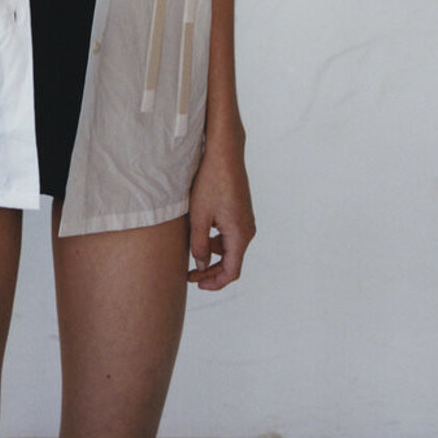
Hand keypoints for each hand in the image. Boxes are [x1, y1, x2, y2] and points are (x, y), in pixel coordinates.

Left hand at [187, 141, 254, 291]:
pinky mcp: (241, 213)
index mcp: (239, 235)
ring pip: (231, 249)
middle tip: (190, 274)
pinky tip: (202, 234)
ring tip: (193, 251)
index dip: (214, 282)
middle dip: (211, 271)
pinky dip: (217, 241)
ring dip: (213, 255)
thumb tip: (201, 265)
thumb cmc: (210, 183)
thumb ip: (199, 244)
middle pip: (232, 262)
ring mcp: (246, 221)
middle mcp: (248, 231)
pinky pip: (231, 236)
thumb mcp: (199, 217)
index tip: (196, 283)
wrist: (224, 155)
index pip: (231, 272)